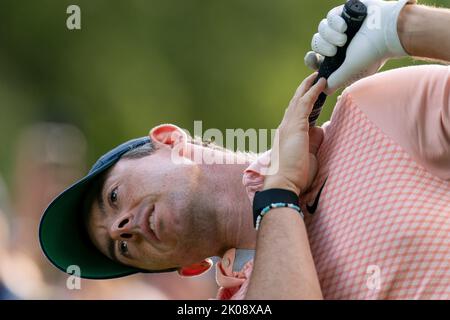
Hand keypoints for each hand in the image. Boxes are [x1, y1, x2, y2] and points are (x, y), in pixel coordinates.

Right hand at [264, 73, 325, 194]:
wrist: (283, 183)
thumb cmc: (295, 175)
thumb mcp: (307, 155)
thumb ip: (313, 142)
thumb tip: (320, 131)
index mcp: (287, 134)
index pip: (295, 112)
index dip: (304, 100)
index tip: (313, 92)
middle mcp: (285, 126)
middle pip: (295, 101)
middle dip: (305, 88)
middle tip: (315, 76)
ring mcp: (288, 125)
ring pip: (299, 99)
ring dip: (309, 85)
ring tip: (319, 74)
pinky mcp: (295, 126)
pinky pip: (305, 103)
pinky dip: (313, 91)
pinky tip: (322, 82)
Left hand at [305, 0, 415, 94]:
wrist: (388, 30)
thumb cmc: (372, 53)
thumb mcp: (351, 71)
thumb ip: (336, 79)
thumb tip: (324, 91)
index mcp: (340, 58)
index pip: (317, 58)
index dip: (311, 59)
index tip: (312, 58)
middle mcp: (340, 43)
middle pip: (317, 43)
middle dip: (323, 48)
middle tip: (335, 50)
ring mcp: (342, 27)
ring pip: (321, 29)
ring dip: (329, 35)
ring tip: (343, 39)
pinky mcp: (345, 13)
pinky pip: (329, 17)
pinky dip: (334, 23)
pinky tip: (344, 27)